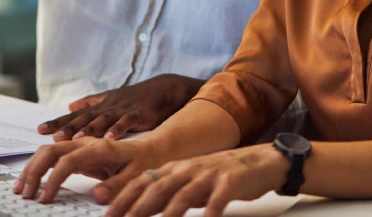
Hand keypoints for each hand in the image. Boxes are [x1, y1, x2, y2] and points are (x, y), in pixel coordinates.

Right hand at [14, 137, 158, 204]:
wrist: (154, 149)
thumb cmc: (146, 162)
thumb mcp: (138, 177)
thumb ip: (118, 186)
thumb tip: (97, 195)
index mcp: (100, 148)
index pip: (68, 162)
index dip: (53, 180)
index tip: (45, 199)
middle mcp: (87, 143)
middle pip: (51, 151)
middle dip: (34, 171)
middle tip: (25, 194)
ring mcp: (81, 147)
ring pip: (48, 152)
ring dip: (32, 168)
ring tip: (21, 189)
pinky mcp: (79, 154)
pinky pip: (54, 158)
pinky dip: (39, 168)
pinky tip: (31, 181)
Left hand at [38, 74, 203, 140]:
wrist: (163, 89)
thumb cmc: (135, 97)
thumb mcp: (111, 98)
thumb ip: (90, 103)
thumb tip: (69, 106)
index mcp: (100, 107)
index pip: (74, 116)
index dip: (58, 122)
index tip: (40, 130)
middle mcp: (108, 108)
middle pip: (85, 118)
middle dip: (69, 127)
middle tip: (54, 136)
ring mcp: (123, 111)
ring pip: (103, 120)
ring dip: (89, 129)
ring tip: (76, 137)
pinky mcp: (139, 115)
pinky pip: (127, 122)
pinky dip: (118, 129)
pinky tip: (110, 137)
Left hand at [105, 144, 288, 216]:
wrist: (262, 161)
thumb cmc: (223, 176)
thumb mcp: (193, 183)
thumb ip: (169, 195)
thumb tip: (141, 210)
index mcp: (176, 168)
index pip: (143, 181)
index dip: (124, 198)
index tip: (109, 214)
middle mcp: (189, 168)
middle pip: (157, 187)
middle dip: (137, 207)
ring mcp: (209, 174)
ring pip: (183, 194)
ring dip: (168, 213)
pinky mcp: (230, 182)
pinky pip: (217, 201)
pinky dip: (208, 214)